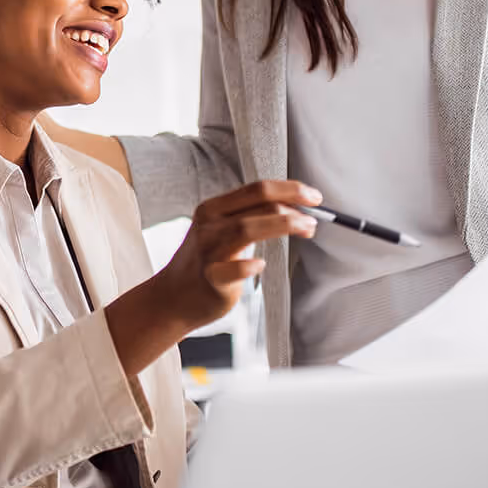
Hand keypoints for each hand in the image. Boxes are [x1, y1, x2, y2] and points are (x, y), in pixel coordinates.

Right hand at [104, 180, 319, 375]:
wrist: (172, 298)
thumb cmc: (205, 264)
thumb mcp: (220, 232)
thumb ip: (250, 219)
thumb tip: (293, 209)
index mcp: (213, 208)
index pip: (256, 189)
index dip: (289, 189)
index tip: (313, 196)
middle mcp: (209, 224)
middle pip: (256, 202)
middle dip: (292, 204)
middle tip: (315, 215)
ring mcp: (208, 250)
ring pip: (247, 228)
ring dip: (283, 225)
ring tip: (306, 230)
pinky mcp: (210, 278)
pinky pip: (232, 269)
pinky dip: (248, 265)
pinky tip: (261, 265)